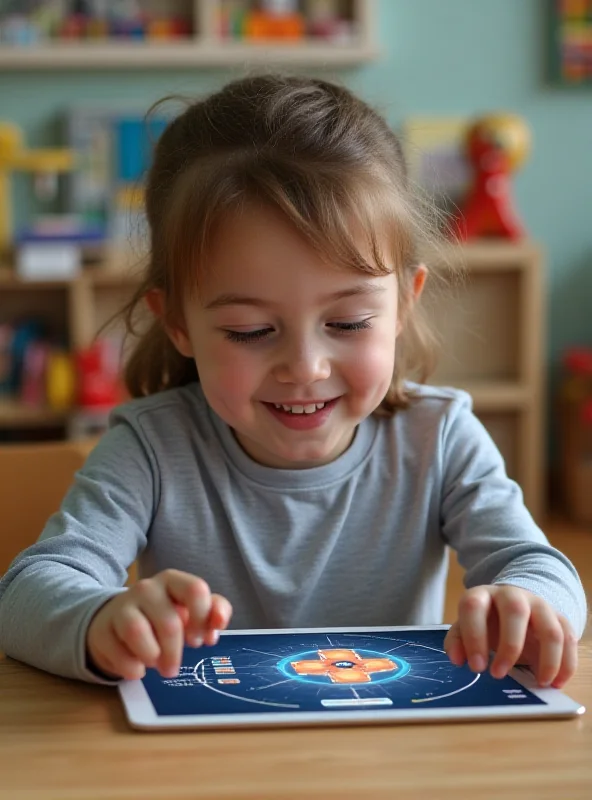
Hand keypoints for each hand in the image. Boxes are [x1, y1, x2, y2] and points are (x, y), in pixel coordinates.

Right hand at [86, 569, 232, 680]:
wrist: (114, 621)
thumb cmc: (160, 616)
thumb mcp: (189, 610)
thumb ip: (213, 611)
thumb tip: (218, 624)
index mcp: (172, 581)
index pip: (195, 590)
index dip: (202, 618)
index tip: (200, 640)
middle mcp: (147, 588)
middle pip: (169, 622)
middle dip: (175, 652)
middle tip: (174, 669)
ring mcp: (122, 606)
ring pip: (138, 632)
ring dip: (152, 657)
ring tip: (156, 665)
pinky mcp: (103, 628)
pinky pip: (118, 651)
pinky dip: (131, 667)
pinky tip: (138, 670)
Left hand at [444, 585, 577, 687]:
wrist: (515, 608)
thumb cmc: (487, 622)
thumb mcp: (467, 628)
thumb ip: (458, 641)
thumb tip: (457, 659)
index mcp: (483, 595)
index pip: (474, 606)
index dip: (474, 636)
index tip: (477, 667)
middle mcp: (512, 595)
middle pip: (515, 610)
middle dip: (509, 645)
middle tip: (498, 675)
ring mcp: (539, 605)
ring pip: (550, 629)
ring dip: (547, 660)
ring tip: (539, 684)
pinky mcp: (560, 618)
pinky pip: (569, 640)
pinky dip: (566, 665)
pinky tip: (556, 683)